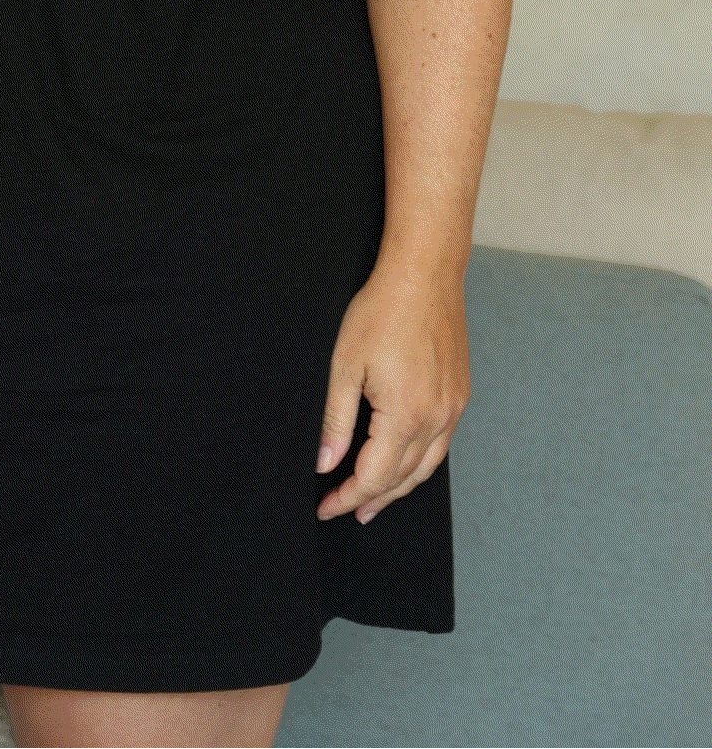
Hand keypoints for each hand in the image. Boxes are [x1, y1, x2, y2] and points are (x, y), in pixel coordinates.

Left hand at [314, 256, 470, 522]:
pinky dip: (419, 463)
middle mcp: (437, 419)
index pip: (375, 477)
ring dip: (398, 487)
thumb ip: (336, 420)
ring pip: (426, 467)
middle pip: (403, 479)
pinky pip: (441, 444)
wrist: (424, 275)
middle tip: (345, 510)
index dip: (347, 496)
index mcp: (406, 415)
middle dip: (371, 498)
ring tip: (373, 500)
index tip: (326, 506)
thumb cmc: (381, 312)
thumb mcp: (345, 364)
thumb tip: (325, 463)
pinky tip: (404, 462)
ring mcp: (453, 408)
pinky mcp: (460, 395)